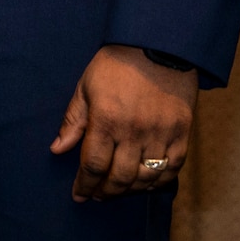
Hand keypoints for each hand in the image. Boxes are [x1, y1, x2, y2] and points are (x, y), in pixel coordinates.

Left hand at [51, 43, 197, 200]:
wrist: (158, 46)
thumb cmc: (116, 64)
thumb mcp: (86, 87)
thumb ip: (73, 121)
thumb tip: (57, 149)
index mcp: (106, 120)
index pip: (93, 165)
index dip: (85, 184)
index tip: (79, 194)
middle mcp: (134, 132)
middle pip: (120, 178)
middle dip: (105, 192)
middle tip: (97, 194)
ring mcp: (161, 134)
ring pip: (146, 177)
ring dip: (130, 190)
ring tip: (119, 190)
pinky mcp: (182, 133)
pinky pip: (172, 168)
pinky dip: (159, 181)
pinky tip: (147, 183)